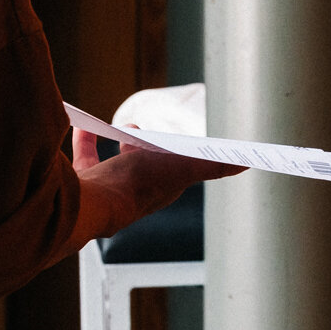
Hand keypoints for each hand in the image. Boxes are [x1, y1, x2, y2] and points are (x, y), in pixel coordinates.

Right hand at [71, 128, 242, 244]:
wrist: (89, 203)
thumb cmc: (137, 186)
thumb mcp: (183, 166)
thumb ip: (214, 165)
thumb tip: (247, 163)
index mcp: (160, 189)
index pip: (176, 169)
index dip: (178, 153)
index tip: (176, 141)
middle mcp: (135, 191)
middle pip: (145, 165)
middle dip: (146, 147)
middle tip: (142, 131)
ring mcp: (108, 189)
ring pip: (115, 165)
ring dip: (120, 144)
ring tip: (121, 127)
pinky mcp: (85, 183)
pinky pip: (86, 158)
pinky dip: (86, 141)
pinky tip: (84, 126)